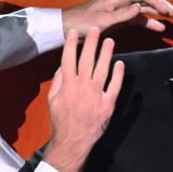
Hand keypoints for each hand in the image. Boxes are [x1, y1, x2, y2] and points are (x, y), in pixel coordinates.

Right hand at [42, 28, 124, 171]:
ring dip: (106, 54)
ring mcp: (95, 95)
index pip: (68, 59)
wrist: (73, 141)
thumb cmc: (61, 121)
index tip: (74, 32)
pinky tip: (120, 64)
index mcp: (67, 85)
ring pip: (102, 70)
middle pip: (86, 60)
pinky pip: (115, 86)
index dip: (71, 45)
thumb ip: (57, 82)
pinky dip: (118, 75)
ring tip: (110, 41)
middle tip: (95, 30)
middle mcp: (81, 87)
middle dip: (91, 43)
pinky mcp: (107, 104)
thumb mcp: (52, 100)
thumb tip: (62, 67)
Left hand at [62, 0, 172, 36]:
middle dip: (161, 4)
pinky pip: (137, 19)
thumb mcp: (101, 21)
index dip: (156, 1)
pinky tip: (159, 28)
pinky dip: (148, 22)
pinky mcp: (118, 18)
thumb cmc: (81, 23)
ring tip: (172, 16)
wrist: (66, 28)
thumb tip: (140, 8)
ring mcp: (119, 8)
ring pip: (143, 7)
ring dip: (158, 12)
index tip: (167, 11)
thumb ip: (121, 15)